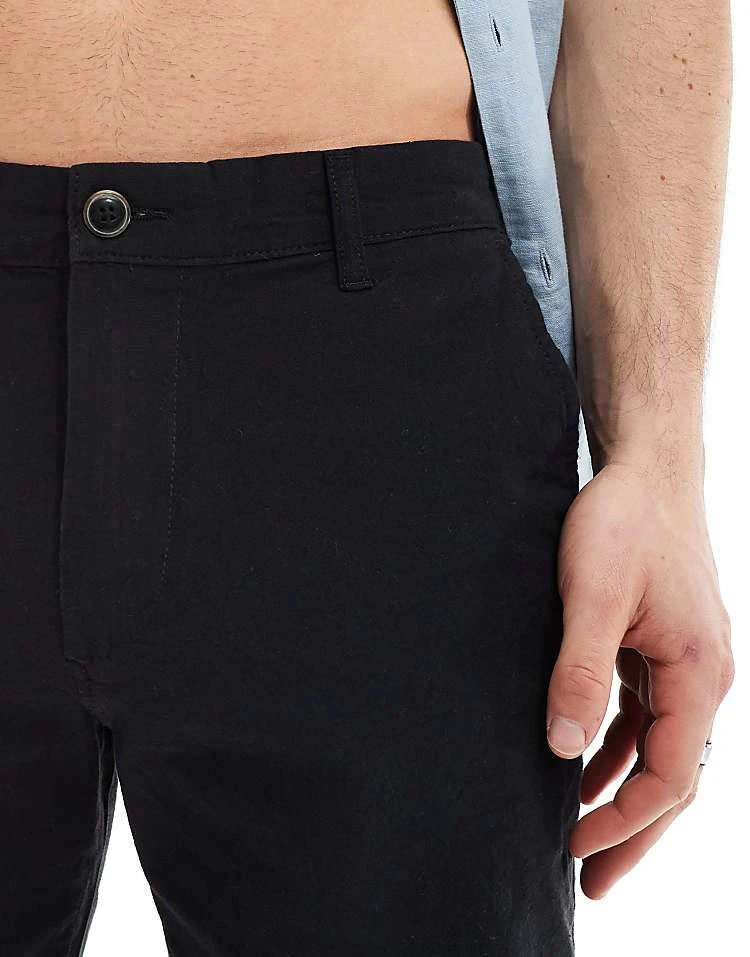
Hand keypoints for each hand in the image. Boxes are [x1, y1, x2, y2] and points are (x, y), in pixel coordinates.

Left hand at [546, 459, 734, 898]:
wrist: (647, 471)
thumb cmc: (624, 523)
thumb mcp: (595, 595)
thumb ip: (581, 669)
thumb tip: (563, 746)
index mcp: (698, 673)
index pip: (671, 773)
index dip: (625, 818)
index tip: (573, 844)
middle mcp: (701, 677)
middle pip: (674, 776)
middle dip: (634, 831)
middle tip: (592, 881)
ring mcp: (683, 663)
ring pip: (660, 749)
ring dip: (625, 794)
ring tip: (586, 837)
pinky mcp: (661, 648)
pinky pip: (646, 716)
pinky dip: (620, 749)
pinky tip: (587, 764)